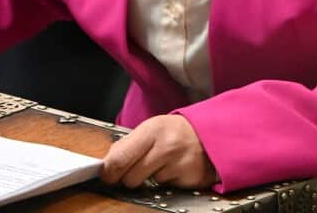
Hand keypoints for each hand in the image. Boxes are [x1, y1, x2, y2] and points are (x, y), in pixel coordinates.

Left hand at [101, 114, 216, 189]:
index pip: (119, 158)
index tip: (106, 174)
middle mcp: (166, 146)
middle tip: (132, 170)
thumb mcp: (151, 128)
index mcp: (152, 130)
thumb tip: (107, 163)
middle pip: (130, 177)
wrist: (210, 134)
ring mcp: (179, 164)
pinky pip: (165, 187)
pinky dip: (165, 181)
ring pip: (146, 184)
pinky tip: (172, 169)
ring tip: (159, 165)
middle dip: (126, 177)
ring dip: (148, 179)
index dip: (109, 171)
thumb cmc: (175, 132)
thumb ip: (128, 144)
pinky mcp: (189, 179)